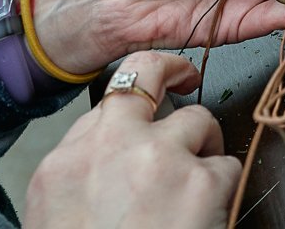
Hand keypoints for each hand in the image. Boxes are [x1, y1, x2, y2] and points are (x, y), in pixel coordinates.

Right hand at [24, 51, 239, 228]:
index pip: (104, 103)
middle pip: (147, 74)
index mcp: (64, 164)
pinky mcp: (203, 179)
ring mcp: (159, 157)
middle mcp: (110, 148)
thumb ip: (85, 169)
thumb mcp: (57, 213)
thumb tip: (114, 143)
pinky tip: (206, 213)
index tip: (149, 93)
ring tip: (194, 187)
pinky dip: (223, 187)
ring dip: (203, 148)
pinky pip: (226, 165)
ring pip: (198, 120)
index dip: (133, 99)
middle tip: (186, 75)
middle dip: (171, 71)